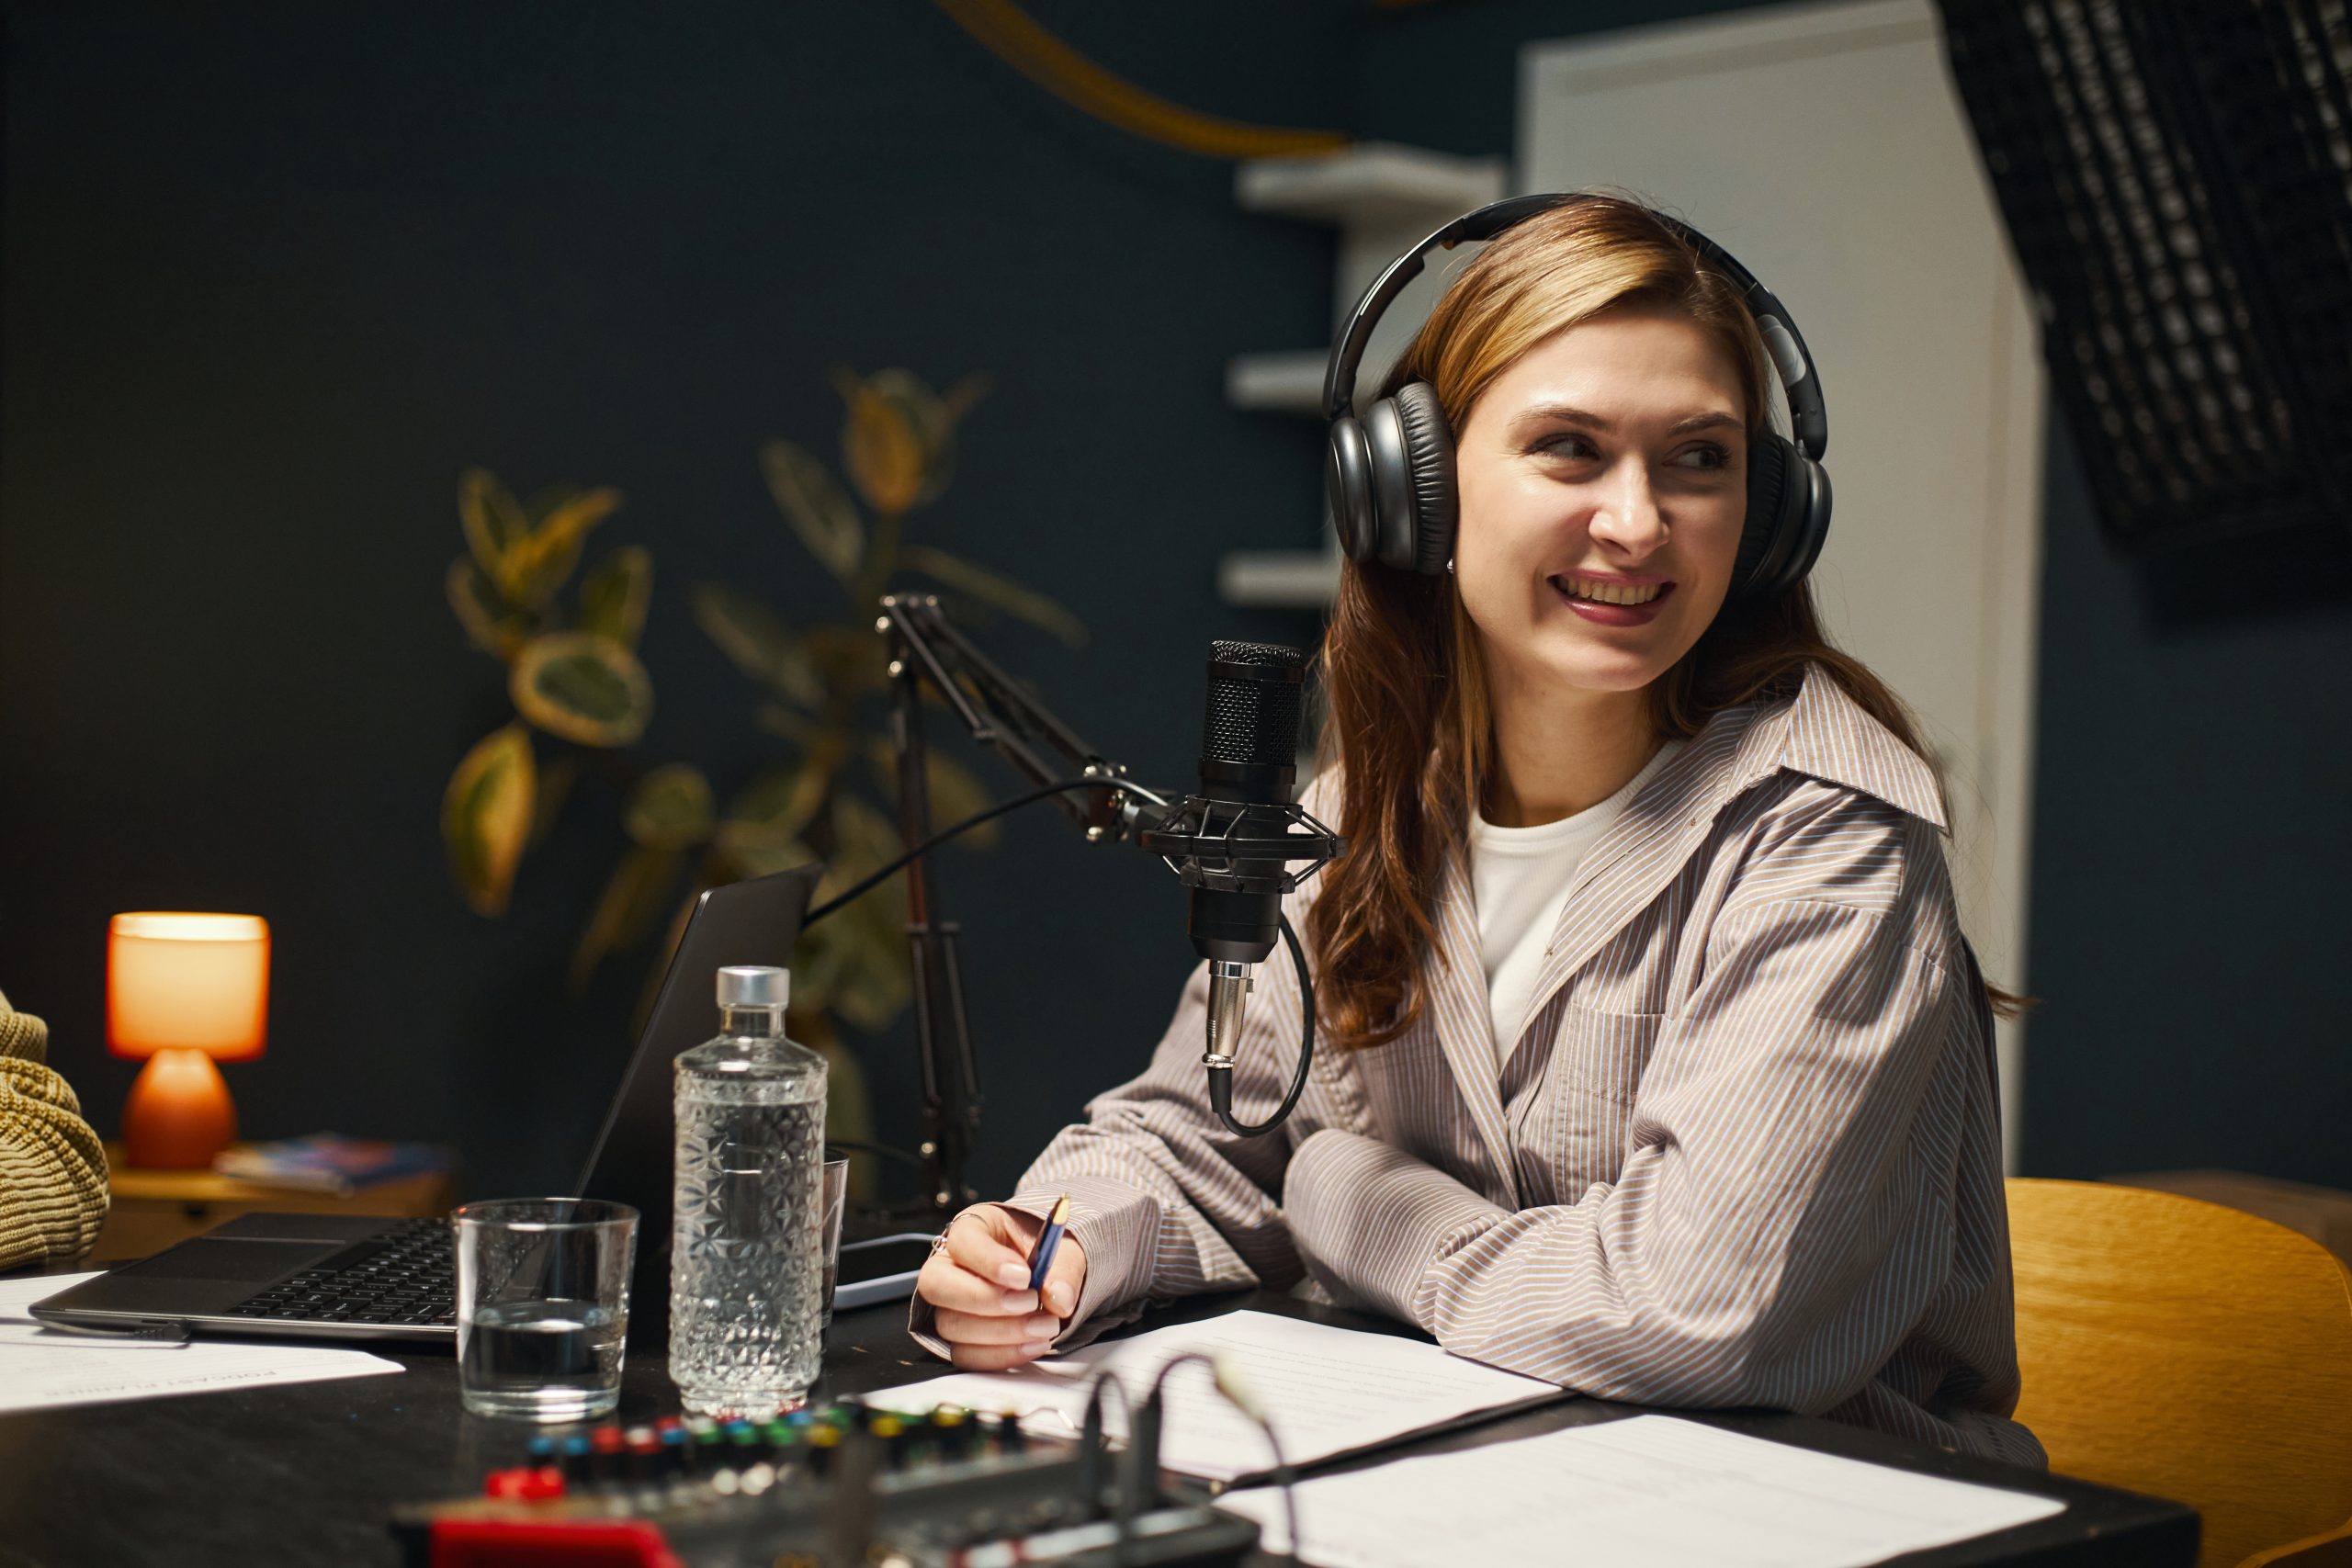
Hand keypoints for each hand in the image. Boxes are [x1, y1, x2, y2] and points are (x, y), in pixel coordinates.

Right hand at [916, 1203, 1088, 1370]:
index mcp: (973, 1230)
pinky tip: (1034, 1344)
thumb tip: (1059, 1299)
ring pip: (950, 1324)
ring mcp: (949, 1305)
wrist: (1048, 1278)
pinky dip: (1001, 1355)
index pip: (962, 1241)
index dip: (989, 1261)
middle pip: (936, 1284)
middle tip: (1030, 1303)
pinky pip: (965, 1355)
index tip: (1025, 1278)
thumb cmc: (1046, 1255)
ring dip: (1000, 1332)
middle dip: (985, 1300)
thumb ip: (1064, 1270)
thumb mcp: (1063, 1250)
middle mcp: (950, 1266)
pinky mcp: (959, 1338)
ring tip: (1044, 1326)